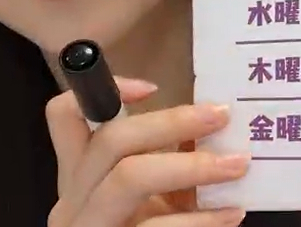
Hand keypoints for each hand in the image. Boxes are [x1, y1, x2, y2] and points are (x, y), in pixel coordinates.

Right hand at [46, 78, 248, 226]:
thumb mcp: (155, 200)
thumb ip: (169, 163)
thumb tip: (213, 127)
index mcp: (79, 179)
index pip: (63, 117)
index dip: (102, 92)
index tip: (155, 87)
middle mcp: (73, 204)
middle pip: (110, 143)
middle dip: (171, 122)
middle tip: (222, 116)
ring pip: (128, 179)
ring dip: (190, 167)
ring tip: (237, 166)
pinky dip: (200, 222)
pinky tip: (232, 215)